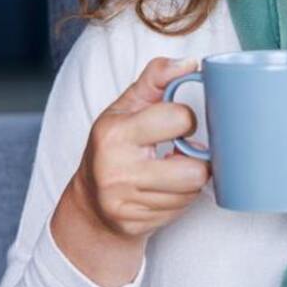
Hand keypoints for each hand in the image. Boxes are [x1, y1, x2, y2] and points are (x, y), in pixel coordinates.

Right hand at [70, 56, 211, 239]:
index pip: (178, 119)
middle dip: (196, 160)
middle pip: (194, 169)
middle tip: (182, 152)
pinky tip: (165, 189)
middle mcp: (117, 169)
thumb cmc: (112, 146)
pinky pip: (181, 208)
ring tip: (172, 170)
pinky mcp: (135, 224)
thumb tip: (190, 63)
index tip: (178, 123)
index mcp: (116, 133)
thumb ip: (156, 79)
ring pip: (191, 190)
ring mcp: (125, 201)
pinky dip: (181, 198)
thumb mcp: (126, 107)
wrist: (89, 204)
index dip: (187, 120)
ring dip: (190, 180)